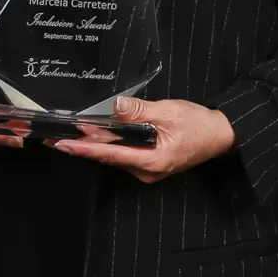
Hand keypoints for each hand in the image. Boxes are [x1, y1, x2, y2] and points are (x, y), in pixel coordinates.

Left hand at [54, 97, 235, 183]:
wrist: (222, 135)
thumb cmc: (199, 125)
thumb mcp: (170, 112)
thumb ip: (141, 111)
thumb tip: (116, 105)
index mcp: (151, 161)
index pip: (109, 154)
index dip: (84, 148)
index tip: (62, 144)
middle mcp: (146, 171)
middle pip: (108, 157)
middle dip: (82, 146)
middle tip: (55, 137)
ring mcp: (148, 170)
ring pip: (115, 156)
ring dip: (94, 145)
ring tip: (69, 134)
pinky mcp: (150, 164)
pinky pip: (124, 154)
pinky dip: (109, 145)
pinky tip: (96, 136)